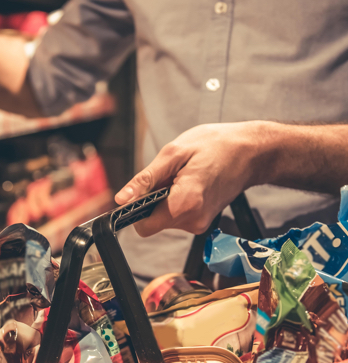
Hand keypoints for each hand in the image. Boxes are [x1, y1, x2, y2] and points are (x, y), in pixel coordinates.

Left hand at [115, 121, 271, 235]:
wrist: (251, 151)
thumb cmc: (215, 146)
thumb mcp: (174, 153)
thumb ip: (146, 179)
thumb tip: (122, 199)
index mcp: (185, 204)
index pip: (143, 227)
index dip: (134, 210)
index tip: (139, 191)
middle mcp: (193, 221)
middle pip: (153, 221)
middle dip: (152, 199)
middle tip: (169, 175)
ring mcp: (200, 223)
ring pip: (164, 217)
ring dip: (164, 198)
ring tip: (182, 176)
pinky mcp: (203, 220)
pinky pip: (176, 214)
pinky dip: (175, 200)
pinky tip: (189, 182)